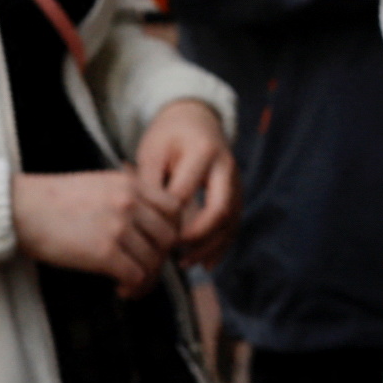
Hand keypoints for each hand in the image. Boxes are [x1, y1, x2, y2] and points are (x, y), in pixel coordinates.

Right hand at [13, 168, 180, 296]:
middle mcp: (130, 202)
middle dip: (161, 258)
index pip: (175, 208)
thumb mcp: (99, 184)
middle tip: (146, 269)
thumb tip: (149, 221)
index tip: (158, 245)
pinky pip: (136, 276)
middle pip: (169, 237)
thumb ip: (127, 196)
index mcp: (131, 183)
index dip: (172, 231)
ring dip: (147, 278)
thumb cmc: (53, 200)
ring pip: (154, 260)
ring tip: (132, 285)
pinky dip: (133, 288)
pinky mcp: (105, 252)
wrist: (18, 209)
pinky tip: (121, 290)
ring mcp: (119, 226)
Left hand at [135, 98, 235, 265]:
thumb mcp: (152, 151)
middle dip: (198, 238)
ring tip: (185, 264)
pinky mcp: (238, 193)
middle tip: (174, 254)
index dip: (167, 219)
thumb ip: (149, 183)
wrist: (196, 119)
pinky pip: (234, 224)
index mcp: (202, 152)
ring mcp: (237, 181)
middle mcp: (226, 167)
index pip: (185, 193)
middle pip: (220, 210)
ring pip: (231, 221)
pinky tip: (205, 263)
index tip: (148, 237)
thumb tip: (145, 222)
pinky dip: (221, 245)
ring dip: (210, 247)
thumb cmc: (168, 136)